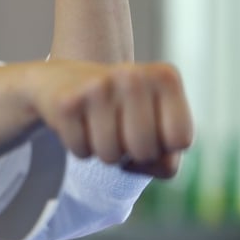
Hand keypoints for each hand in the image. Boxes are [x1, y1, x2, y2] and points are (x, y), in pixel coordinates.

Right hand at [26, 59, 193, 178]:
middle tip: (121, 130)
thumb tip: (132, 163)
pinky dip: (80, 147)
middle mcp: (132, 76)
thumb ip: (167, 155)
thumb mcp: (155, 121)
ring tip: (99, 127)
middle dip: (133, 153)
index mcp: (164, 77)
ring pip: (111, 156)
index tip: (151, 129)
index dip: (165, 147)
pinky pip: (82, 153)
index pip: (180, 140)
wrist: (59, 78)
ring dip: (105, 152)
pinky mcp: (67, 103)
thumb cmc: (119, 108)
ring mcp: (97, 87)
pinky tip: (79, 124)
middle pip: (145, 151)